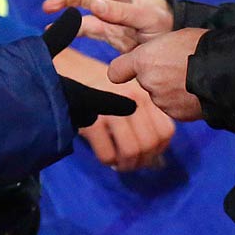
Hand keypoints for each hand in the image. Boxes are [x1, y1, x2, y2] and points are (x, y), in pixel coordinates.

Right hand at [42, 0, 172, 50]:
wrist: (172, 52)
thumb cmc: (165, 28)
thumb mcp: (147, 18)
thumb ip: (121, 12)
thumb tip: (94, 5)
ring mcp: (109, 11)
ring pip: (81, 0)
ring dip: (63, 1)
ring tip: (47, 7)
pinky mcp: (107, 29)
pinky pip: (84, 24)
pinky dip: (69, 25)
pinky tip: (54, 29)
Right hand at [54, 48, 174, 171]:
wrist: (69, 70)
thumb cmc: (102, 86)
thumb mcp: (129, 92)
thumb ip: (144, 116)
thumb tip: (156, 158)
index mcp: (144, 94)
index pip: (165, 132)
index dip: (159, 148)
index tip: (147, 153)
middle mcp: (132, 100)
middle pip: (149, 144)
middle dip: (141, 161)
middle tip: (131, 162)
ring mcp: (111, 109)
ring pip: (131, 151)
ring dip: (126, 164)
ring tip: (120, 163)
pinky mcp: (91, 120)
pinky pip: (107, 154)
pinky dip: (108, 161)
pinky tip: (106, 157)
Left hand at [107, 28, 205, 121]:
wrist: (227, 69)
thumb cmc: (202, 46)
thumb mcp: (172, 37)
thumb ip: (155, 51)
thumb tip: (154, 59)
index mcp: (144, 60)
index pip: (116, 71)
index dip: (123, 70)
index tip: (125, 72)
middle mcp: (148, 82)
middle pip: (146, 82)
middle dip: (158, 77)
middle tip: (179, 68)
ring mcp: (162, 100)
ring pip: (161, 96)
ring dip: (171, 91)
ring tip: (192, 79)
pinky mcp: (176, 114)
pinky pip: (174, 107)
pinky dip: (183, 102)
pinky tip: (197, 91)